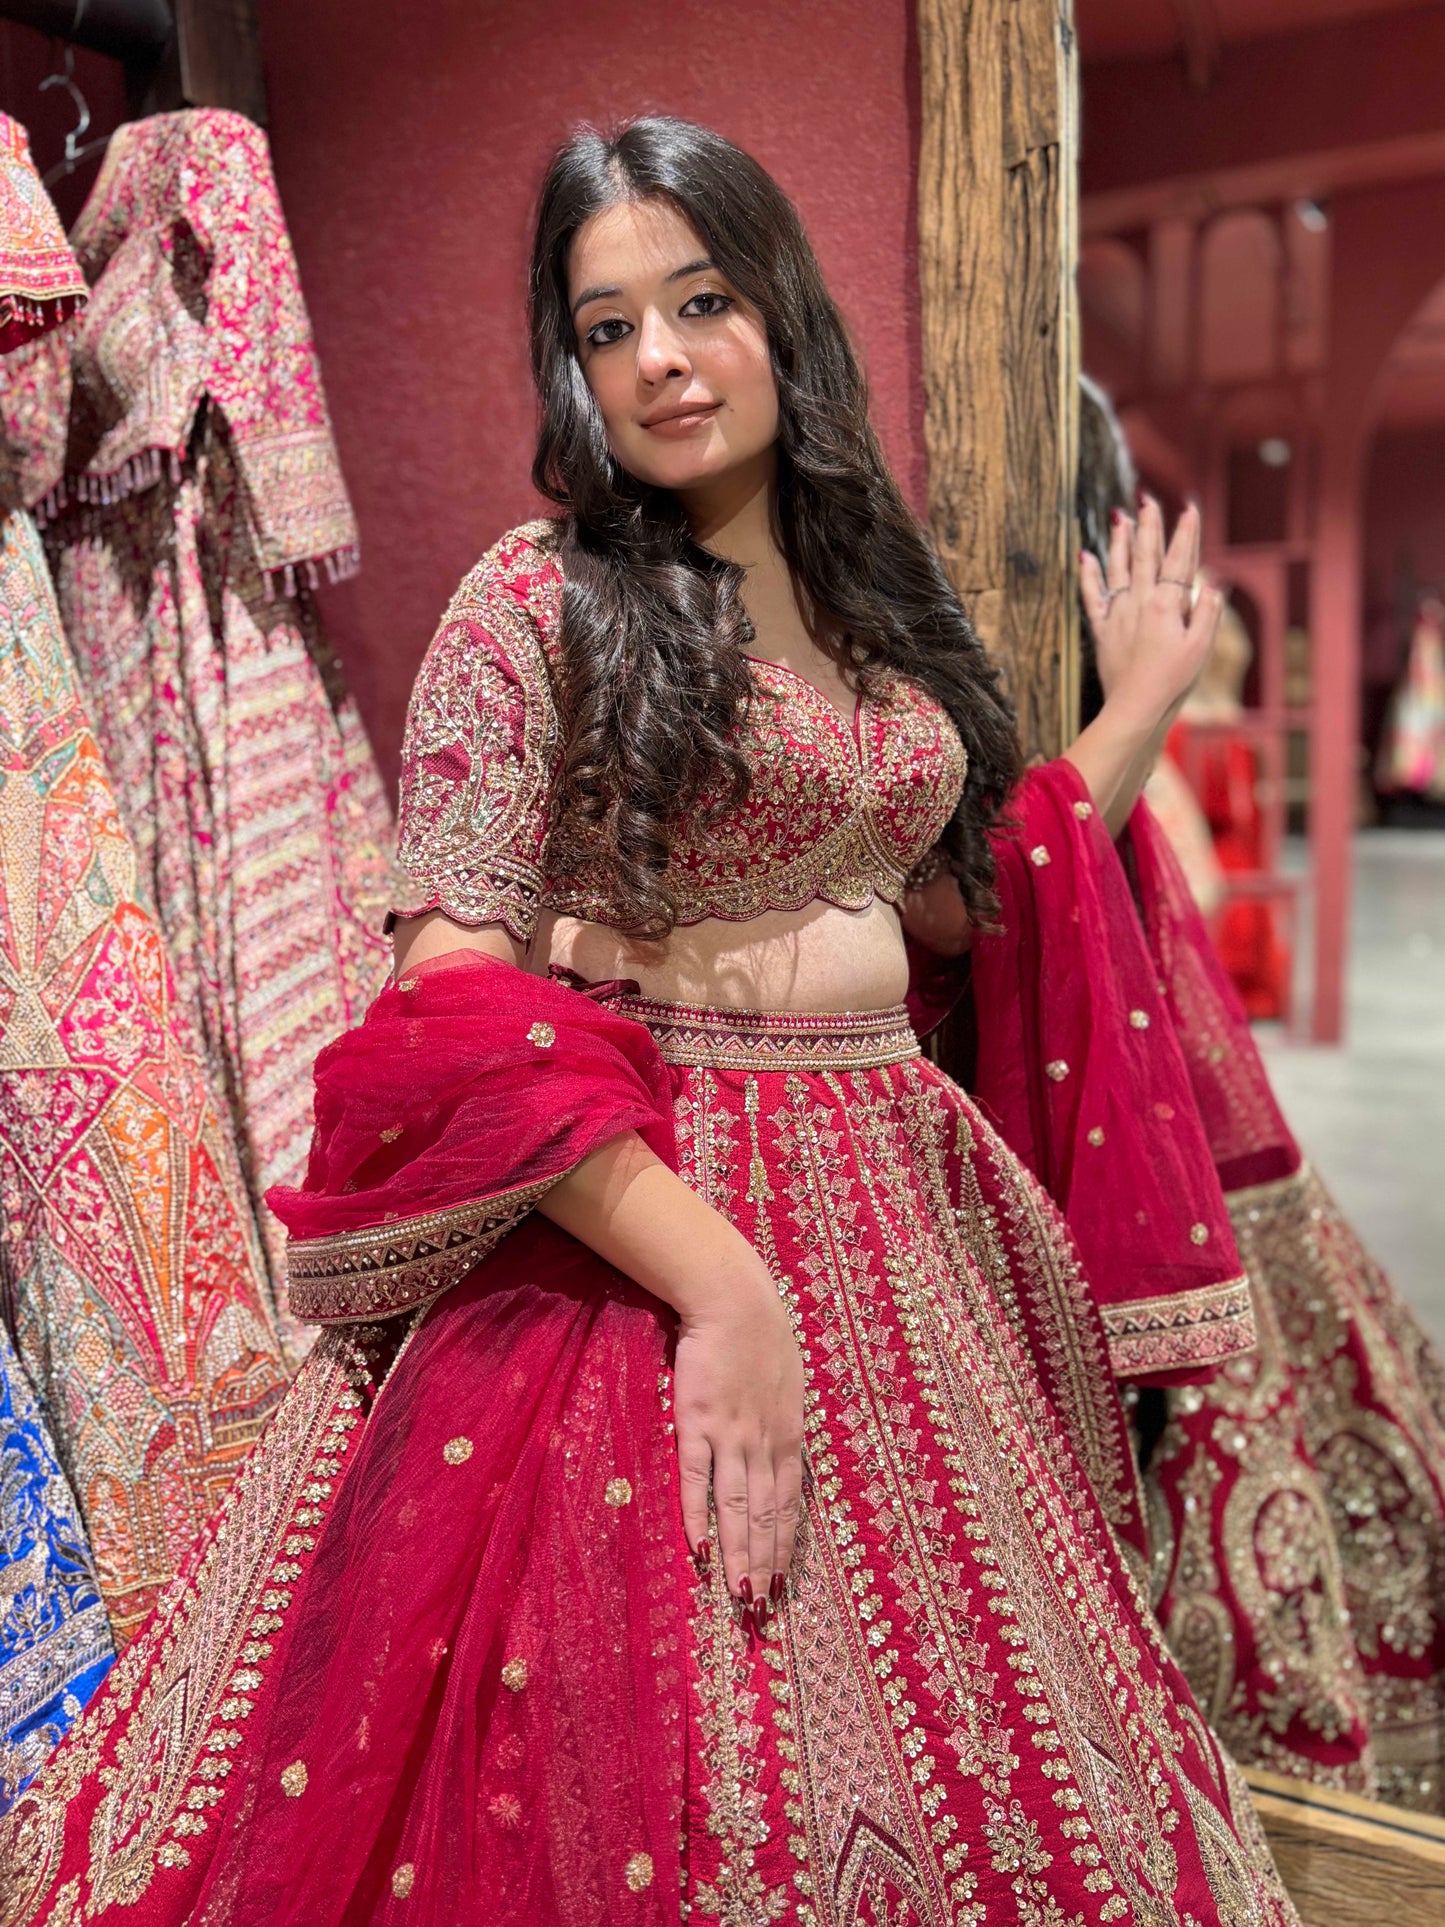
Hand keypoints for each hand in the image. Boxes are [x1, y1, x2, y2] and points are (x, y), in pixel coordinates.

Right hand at [673, 1263, 804, 1626]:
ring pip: (736, 1508)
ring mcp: (730, 1435)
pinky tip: (699, 1548)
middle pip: (764, 1518)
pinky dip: (698, 1515)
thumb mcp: (790, 1386)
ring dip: (737, 1555)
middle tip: (761, 1612)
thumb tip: (782, 1462)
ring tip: (738, 1596)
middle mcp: (764, 1444)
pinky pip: (697, 1478)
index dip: (784, 1549)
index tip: (782, 1587)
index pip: (787, 1507)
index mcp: (789, 1437)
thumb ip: (783, 1426)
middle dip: (763, 1566)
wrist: (731, 1300)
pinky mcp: (696, 1422)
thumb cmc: (762, 1338)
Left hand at [1079, 496, 1222, 735]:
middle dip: (1149, 525)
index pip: (1180, 561)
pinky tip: (1086, 555)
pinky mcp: (1103, 630)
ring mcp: (1119, 614)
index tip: (1189, 509)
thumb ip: (1207, 612)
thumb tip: (1212, 583)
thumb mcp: (1201, 647)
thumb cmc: (1173, 680)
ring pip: (1118, 568)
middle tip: (1148, 500)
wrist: (1136, 706)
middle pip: (1146, 556)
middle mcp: (1140, 602)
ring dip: (1120, 540)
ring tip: (1121, 516)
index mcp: (1167, 605)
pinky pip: (1092, 597)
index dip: (1186, 534)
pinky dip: (1088, 575)